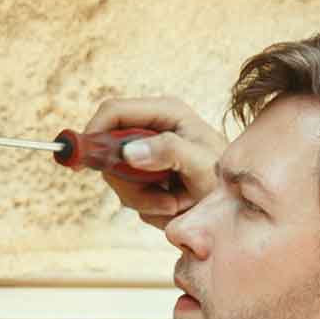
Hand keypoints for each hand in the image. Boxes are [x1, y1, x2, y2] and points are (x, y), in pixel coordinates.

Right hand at [83, 97, 227, 229]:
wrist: (237, 206)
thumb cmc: (225, 179)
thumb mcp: (200, 164)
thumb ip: (168, 152)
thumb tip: (128, 152)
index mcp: (165, 113)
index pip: (114, 111)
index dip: (93, 132)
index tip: (83, 161)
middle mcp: (153, 129)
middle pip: (109, 150)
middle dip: (126, 180)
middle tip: (155, 197)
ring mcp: (147, 153)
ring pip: (117, 177)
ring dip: (141, 198)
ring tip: (175, 202)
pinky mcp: (146, 175)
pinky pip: (128, 193)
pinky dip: (148, 206)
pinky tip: (173, 205)